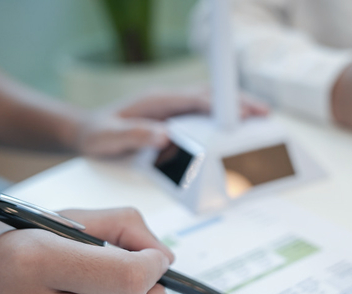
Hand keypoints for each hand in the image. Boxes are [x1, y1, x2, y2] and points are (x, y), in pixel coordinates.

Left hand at [75, 89, 269, 157]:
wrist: (86, 133)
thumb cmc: (98, 134)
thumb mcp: (110, 137)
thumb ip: (135, 135)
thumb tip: (163, 137)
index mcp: (158, 100)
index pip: (196, 99)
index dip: (221, 105)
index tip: (241, 113)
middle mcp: (170, 101)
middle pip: (212, 97)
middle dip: (240, 104)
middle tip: (265, 114)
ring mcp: (175, 109)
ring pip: (212, 105)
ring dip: (237, 111)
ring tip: (262, 121)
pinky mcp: (177, 120)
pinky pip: (206, 118)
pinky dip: (225, 122)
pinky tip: (239, 132)